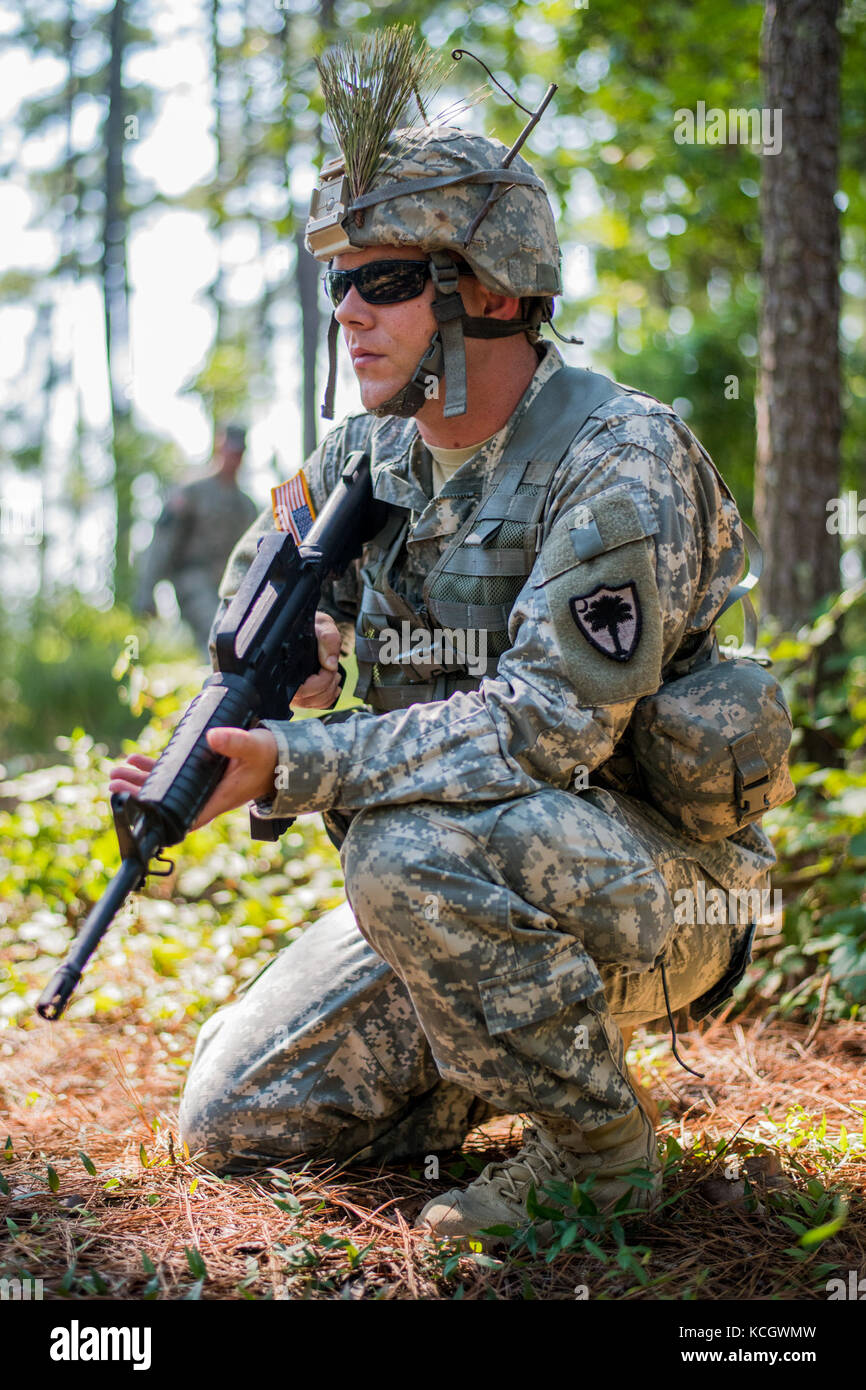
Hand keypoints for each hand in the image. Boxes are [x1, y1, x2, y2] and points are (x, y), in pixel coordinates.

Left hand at [108, 727, 278, 829]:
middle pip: (164, 804)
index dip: (157, 817)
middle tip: (114, 783)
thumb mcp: (254, 747)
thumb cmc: (268, 756)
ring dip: (139, 782)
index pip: (182, 817)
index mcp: (217, 799)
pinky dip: (152, 770)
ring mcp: (199, 788)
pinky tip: (135, 760)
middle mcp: (204, 798)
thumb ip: (235, 742)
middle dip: (137, 795)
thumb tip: (213, 737)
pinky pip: (170, 777)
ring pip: (163, 790)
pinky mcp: (198, 776)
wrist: (279, 758)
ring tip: (115, 772)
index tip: (135, 809)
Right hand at [291, 611, 342, 708]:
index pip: (301, 690)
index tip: (327, 666)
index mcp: (283, 665)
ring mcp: (289, 690)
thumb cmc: (307, 624)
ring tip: (331, 673)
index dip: (320, 681)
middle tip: (331, 667)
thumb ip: (327, 638)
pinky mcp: (297, 694)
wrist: (302, 624)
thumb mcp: (320, 622)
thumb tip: (330, 663)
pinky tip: (330, 682)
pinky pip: (314, 704)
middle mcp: (283, 681)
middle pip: (308, 700)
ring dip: (328, 690)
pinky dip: (327, 696)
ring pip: (311, 703)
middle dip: (327, 685)